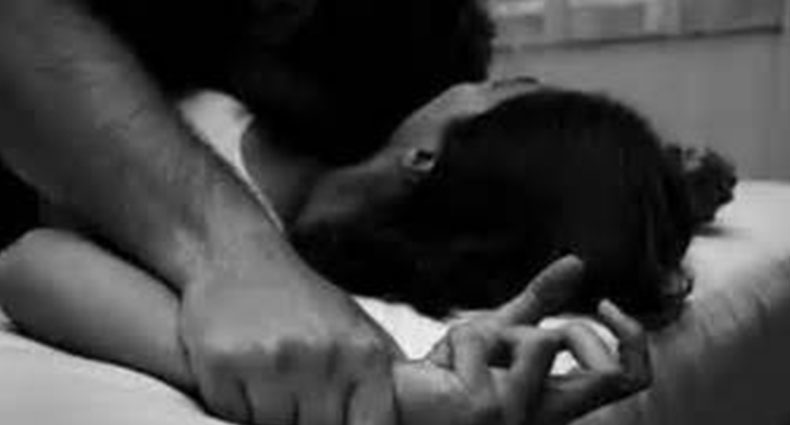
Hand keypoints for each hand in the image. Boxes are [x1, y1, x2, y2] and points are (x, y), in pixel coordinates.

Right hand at [179, 248, 401, 424]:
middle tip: (295, 387)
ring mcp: (272, 361)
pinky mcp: (223, 363)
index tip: (336, 414)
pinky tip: (240, 370)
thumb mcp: (360, 335)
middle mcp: (323, 357)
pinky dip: (233, 402)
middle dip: (304, 418)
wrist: (238, 258)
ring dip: (265, 413)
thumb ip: (384, 384)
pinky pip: (230, 414)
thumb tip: (404, 422)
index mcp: (365, 355)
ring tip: (267, 376)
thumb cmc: (305, 305)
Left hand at [422, 256, 650, 424]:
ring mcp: (517, 417)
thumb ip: (539, 303)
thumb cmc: (445, 377)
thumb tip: (578, 262)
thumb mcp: (498, 333)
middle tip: (534, 330)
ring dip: (498, 330)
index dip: (634, 339)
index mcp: (556, 401)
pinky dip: (463, 339)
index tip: (604, 304)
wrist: (392, 403)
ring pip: (542, 340)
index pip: (630, 378)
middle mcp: (546, 416)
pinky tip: (441, 366)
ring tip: (464, 353)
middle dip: (579, 330)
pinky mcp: (485, 408)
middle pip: (615, 375)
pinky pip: (487, 340)